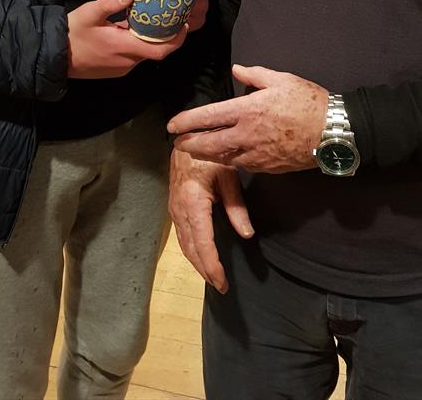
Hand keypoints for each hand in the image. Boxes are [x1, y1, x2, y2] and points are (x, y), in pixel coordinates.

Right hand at [67, 0, 186, 77]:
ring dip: (152, 40)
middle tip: (172, 17)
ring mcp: (121, 67)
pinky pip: (134, 56)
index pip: (160, 50)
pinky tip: (135, 29)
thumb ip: (110, 2)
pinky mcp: (115, 69)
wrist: (54, 57)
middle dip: (167, 36)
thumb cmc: (72, 34)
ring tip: (156, 19)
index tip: (184, 24)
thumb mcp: (89, 13)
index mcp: (124, 48)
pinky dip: (140, 44)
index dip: (176, 39)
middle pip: (155, 51)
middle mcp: (127, 62)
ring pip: (145, 53)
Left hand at [168, 64, 327, 172]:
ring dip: (205, 155)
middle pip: (208, 144)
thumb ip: (255, 75)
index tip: (172, 124)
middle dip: (189, 144)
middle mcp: (247, 135)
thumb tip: (237, 70)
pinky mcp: (267, 167)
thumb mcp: (281, 79)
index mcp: (248, 110)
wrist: (333, 132)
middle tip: (177, 144)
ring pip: (222, 158)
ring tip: (195, 151)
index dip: (186, 121)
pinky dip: (229, 161)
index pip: (208, 117)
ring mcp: (256, 154)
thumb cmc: (308, 101)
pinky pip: (242, 165)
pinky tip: (225, 158)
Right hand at [168, 148, 252, 293]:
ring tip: (212, 275)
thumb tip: (247, 235)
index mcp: (192, 202)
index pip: (202, 243)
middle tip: (220, 286)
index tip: (222, 283)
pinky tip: (201, 254)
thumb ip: (236, 206)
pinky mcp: (174, 205)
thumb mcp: (228, 176)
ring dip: (197, 262)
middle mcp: (179, 209)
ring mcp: (174, 208)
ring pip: (184, 244)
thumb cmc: (210, 153)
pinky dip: (192, 249)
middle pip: (191, 249)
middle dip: (205, 269)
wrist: (187, 136)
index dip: (212, 266)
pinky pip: (181, 234)